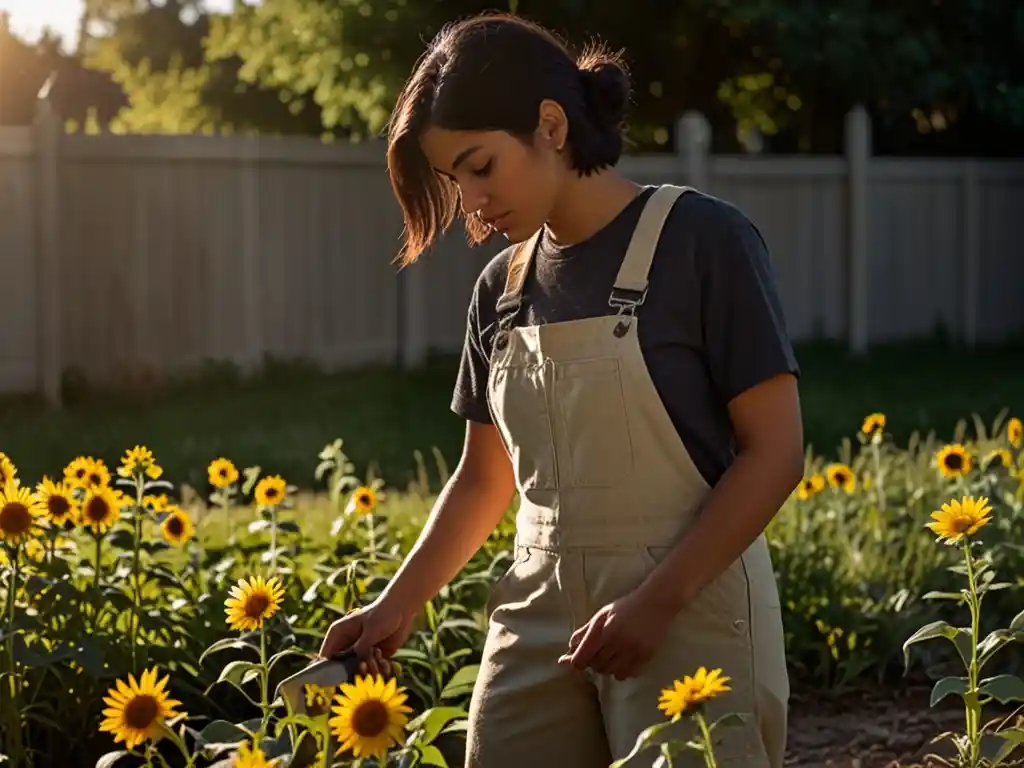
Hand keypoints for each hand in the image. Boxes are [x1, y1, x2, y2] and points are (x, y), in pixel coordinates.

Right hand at [318, 594, 416, 678]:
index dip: (330, 671)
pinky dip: (379, 671)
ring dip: (370, 671)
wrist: (402, 609)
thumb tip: (357, 665)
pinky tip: (387, 663)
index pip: (326, 657)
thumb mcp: (371, 630)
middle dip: (356, 671)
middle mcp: (346, 645)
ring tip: (380, 660)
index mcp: (337, 634)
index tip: (343, 676)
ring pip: (358, 672)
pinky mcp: (372, 657)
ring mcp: (359, 652)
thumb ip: (362, 648)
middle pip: (342, 669)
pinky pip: (372, 671)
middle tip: (368, 664)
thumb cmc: (383, 614)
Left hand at [557, 586, 673, 679]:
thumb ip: (584, 631)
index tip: (578, 661)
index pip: (582, 657)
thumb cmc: (625, 607)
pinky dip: (622, 671)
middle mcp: (616, 641)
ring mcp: (631, 650)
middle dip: (593, 663)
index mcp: (602, 629)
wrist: (655, 603)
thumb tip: (570, 648)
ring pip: (610, 672)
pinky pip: (628, 674)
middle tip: (597, 654)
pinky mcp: (645, 656)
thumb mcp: (601, 615)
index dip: (576, 662)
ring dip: (607, 668)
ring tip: (610, 657)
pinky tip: (623, 661)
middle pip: (596, 665)